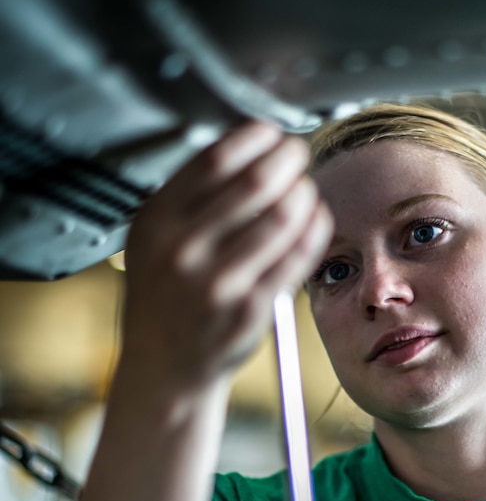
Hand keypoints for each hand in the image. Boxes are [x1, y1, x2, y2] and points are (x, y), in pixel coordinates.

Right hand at [121, 119, 332, 396]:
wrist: (165, 367)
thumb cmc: (166, 295)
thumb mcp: (154, 238)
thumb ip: (188, 197)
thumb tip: (246, 146)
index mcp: (156, 222)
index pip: (213, 161)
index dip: (253, 138)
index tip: (272, 133)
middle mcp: (183, 251)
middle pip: (254, 184)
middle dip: (287, 160)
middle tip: (298, 154)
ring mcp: (218, 283)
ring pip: (281, 218)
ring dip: (304, 193)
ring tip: (305, 189)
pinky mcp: (250, 309)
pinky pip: (296, 257)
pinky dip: (313, 229)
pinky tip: (316, 218)